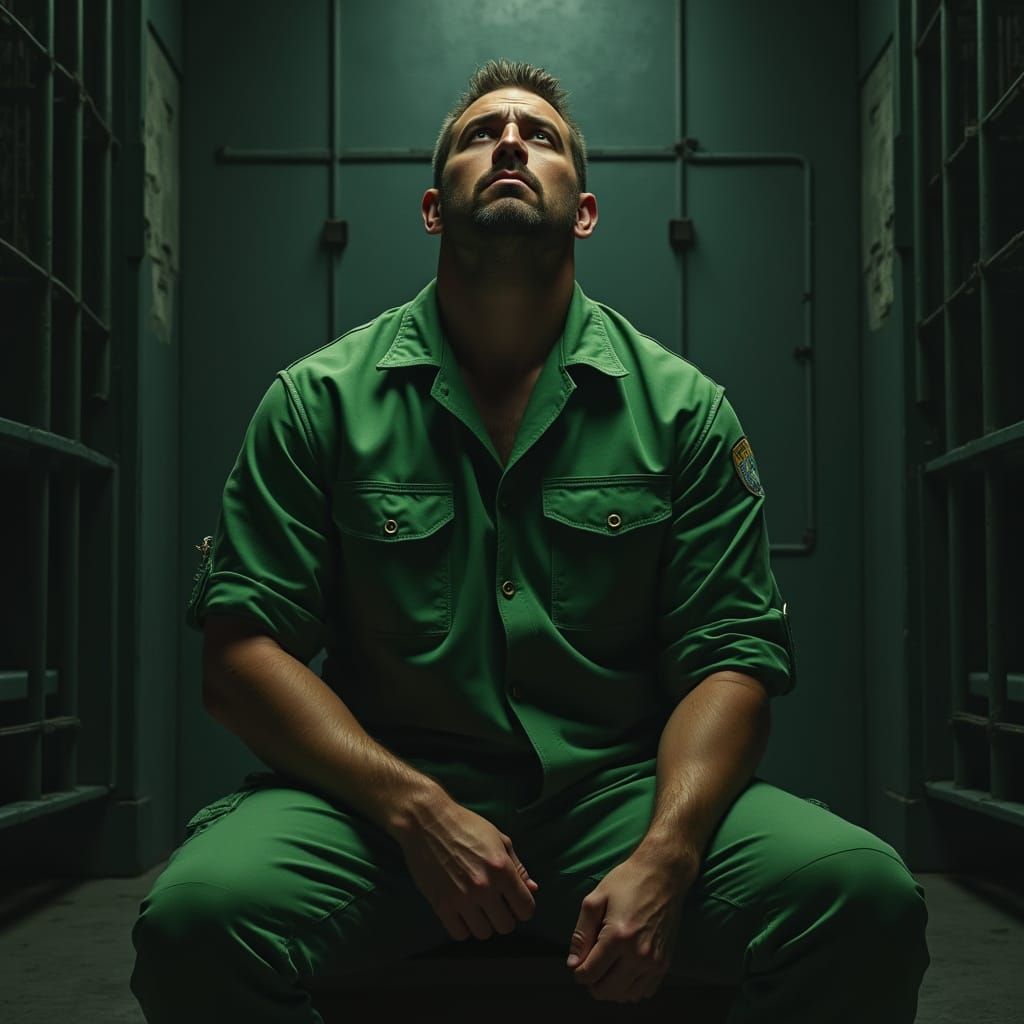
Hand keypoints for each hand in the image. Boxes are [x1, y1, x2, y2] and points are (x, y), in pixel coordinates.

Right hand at [396, 797, 538, 940]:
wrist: (427, 821)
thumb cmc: (466, 825)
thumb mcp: (499, 839)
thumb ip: (518, 866)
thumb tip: (533, 889)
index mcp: (502, 870)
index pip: (526, 908)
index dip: (524, 907)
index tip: (515, 902)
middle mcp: (484, 888)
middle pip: (506, 926)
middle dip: (504, 916)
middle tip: (495, 904)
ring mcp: (461, 899)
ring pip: (483, 933)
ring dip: (484, 923)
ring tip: (478, 908)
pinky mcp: (441, 905)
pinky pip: (459, 934)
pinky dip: (463, 927)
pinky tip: (462, 912)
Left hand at [566, 846, 697, 1002]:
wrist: (663, 875)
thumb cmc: (627, 882)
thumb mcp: (595, 900)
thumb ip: (581, 934)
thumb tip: (573, 963)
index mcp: (617, 937)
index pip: (589, 974)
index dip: (578, 972)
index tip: (579, 961)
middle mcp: (637, 954)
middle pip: (606, 990)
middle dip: (592, 982)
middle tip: (591, 964)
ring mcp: (653, 961)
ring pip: (625, 995)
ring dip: (611, 987)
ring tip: (607, 968)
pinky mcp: (665, 963)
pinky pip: (643, 992)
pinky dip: (630, 988)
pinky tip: (624, 970)